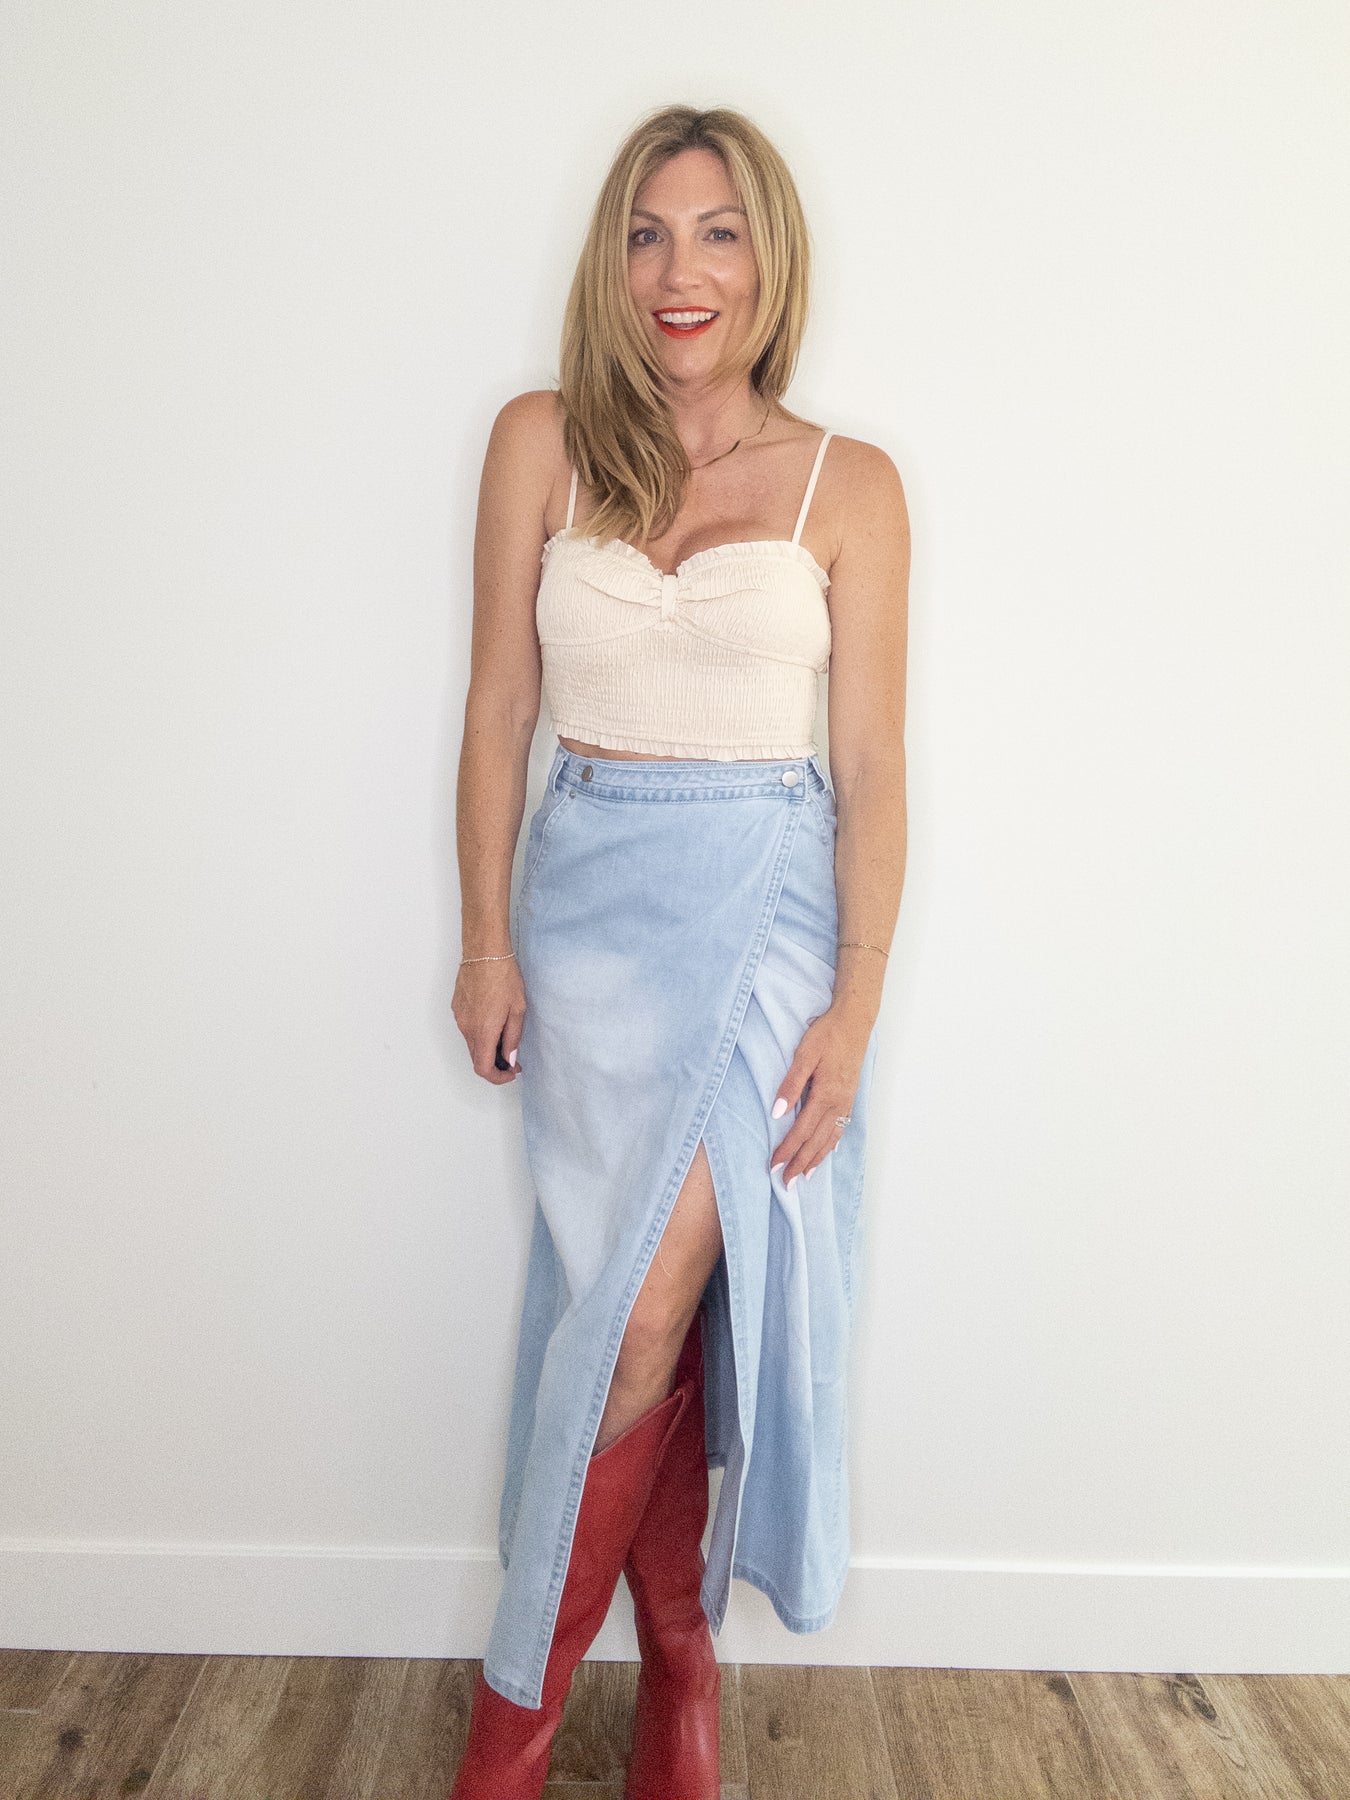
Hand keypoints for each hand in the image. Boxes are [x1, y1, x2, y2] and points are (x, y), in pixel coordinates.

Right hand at [452, 957, 525, 1084]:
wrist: (484, 952)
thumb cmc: (503, 976)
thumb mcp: (517, 1010)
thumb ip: (512, 1038)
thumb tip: (509, 1059)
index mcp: (482, 1031)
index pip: (483, 1068)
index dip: (497, 1077)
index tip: (511, 1072)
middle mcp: (466, 1027)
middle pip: (476, 1058)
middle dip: (495, 1064)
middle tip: (513, 1058)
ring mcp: (460, 1017)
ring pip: (472, 1044)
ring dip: (487, 1048)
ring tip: (506, 1036)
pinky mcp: (457, 1008)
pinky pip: (468, 1029)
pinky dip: (480, 1034)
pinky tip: (494, 1021)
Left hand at [768, 1002, 870, 1186]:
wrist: (855, 1021)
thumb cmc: (828, 1034)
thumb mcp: (804, 1054)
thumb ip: (791, 1084)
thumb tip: (777, 1112)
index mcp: (825, 1095)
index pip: (802, 1131)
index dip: (787, 1150)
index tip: (774, 1166)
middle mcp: (838, 1104)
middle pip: (817, 1142)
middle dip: (800, 1163)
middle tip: (786, 1184)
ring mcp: (846, 1102)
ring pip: (830, 1138)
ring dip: (816, 1159)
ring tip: (804, 1176)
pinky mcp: (849, 1097)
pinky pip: (840, 1128)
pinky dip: (832, 1144)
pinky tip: (828, 1152)